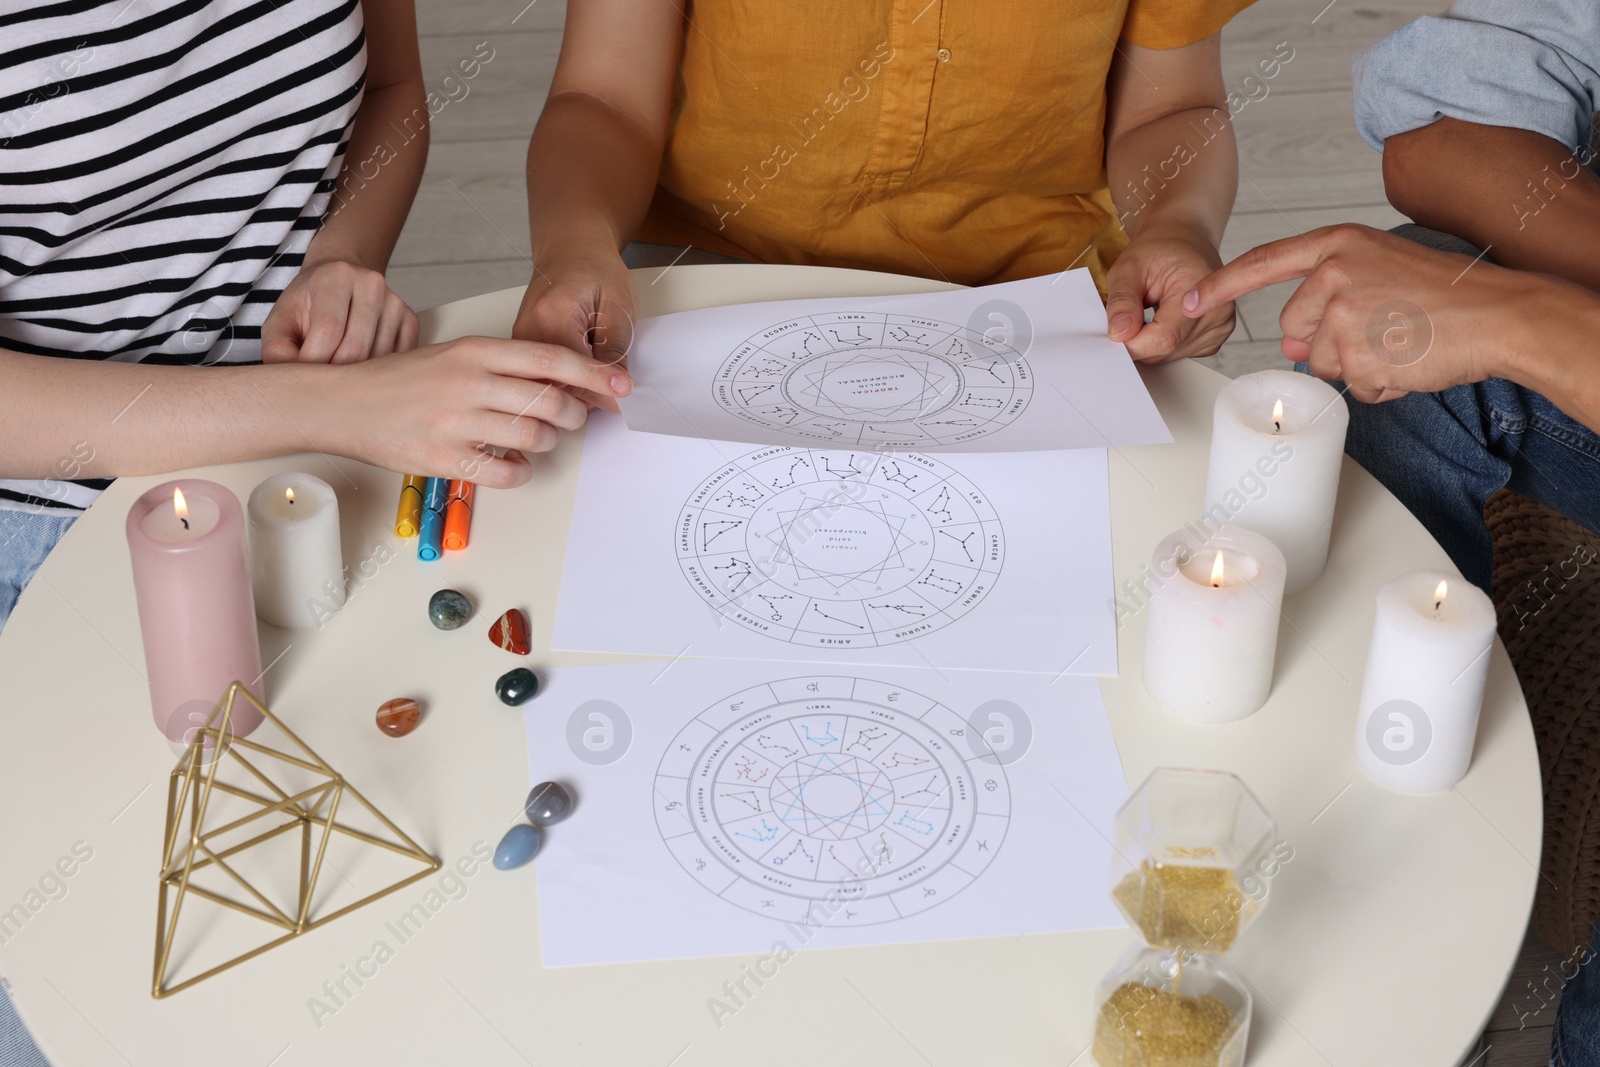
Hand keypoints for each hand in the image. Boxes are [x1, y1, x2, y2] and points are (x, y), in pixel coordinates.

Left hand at [262, 260, 419, 363]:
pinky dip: (377, 373)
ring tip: (338, 373)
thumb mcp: (282, 319)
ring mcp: (395, 302)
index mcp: (335, 276)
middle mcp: (371, 284)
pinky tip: (361, 369)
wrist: (341, 280)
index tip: (301, 375)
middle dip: (334, 375)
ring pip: (378, 361)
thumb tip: (289, 376)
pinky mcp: (410, 319)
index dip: (312, 362)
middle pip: (356, 349)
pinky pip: (398, 360)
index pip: (328, 331)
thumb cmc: (309, 304)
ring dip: (355, 377)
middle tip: (320, 381)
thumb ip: (277, 347)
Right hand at [326, 336, 632, 487]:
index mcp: (476, 351)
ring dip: (547, 443)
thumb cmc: (402, 381)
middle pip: (552, 401)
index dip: (594, 375)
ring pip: (535, 437)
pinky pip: (507, 473)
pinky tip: (512, 464)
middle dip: (574, 416)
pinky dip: (521, 472)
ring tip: (534, 439)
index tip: (620, 386)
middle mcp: (470, 383)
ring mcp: (458, 422)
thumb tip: (560, 381)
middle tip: (572, 420)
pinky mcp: (446, 458)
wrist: (343, 404)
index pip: (552, 359)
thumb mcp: (455, 356)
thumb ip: (503, 366)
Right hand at [512, 243, 636, 412]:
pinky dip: (562, 383)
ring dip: (573, 393)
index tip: (621, 399)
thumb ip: (616, 351)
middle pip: (554, 384)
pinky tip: (580, 378)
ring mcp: (519, 338)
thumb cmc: (596, 269)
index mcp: (554, 314)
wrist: (572, 250)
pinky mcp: (520, 344)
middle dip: (587, 397)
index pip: (575, 372)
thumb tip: (615, 391)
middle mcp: (528, 329)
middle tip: (612, 396)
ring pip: (544, 385)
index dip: (601, 390)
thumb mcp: (619, 308)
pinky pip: (539, 376)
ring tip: (598, 384)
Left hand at [1105, 223, 1234, 362]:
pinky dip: (1159, 342)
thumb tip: (1119, 333)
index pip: (1165, 337)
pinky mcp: (1212, 338)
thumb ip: (1122, 300)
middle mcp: (1218, 311)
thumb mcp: (1129, 265)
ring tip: (1145, 312)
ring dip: (1147, 341)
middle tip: (1125, 316)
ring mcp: (1219, 327)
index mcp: (1202, 286)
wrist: (1183, 242)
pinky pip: (1176, 353)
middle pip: (1165, 349)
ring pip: (1167, 355)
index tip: (1112, 335)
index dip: (1132, 344)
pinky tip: (1158, 319)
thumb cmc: (1159, 249)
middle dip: (1136, 340)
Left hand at [1181, 224, 1517, 402]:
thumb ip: (1329, 298)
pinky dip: (1378, 384)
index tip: (1187, 300)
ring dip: (1358, 366)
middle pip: (1293, 331)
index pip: (1263, 263)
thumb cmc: (1445, 297)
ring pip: (1322, 364)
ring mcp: (1344, 313)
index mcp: (1339, 245)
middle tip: (1382, 330)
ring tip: (1401, 342)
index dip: (1220, 285)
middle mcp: (1335, 273)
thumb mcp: (1381, 273)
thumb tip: (1295, 347)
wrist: (1500, 315)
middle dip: (1327, 345)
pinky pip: (1351, 386)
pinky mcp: (1358, 351)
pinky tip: (1409, 360)